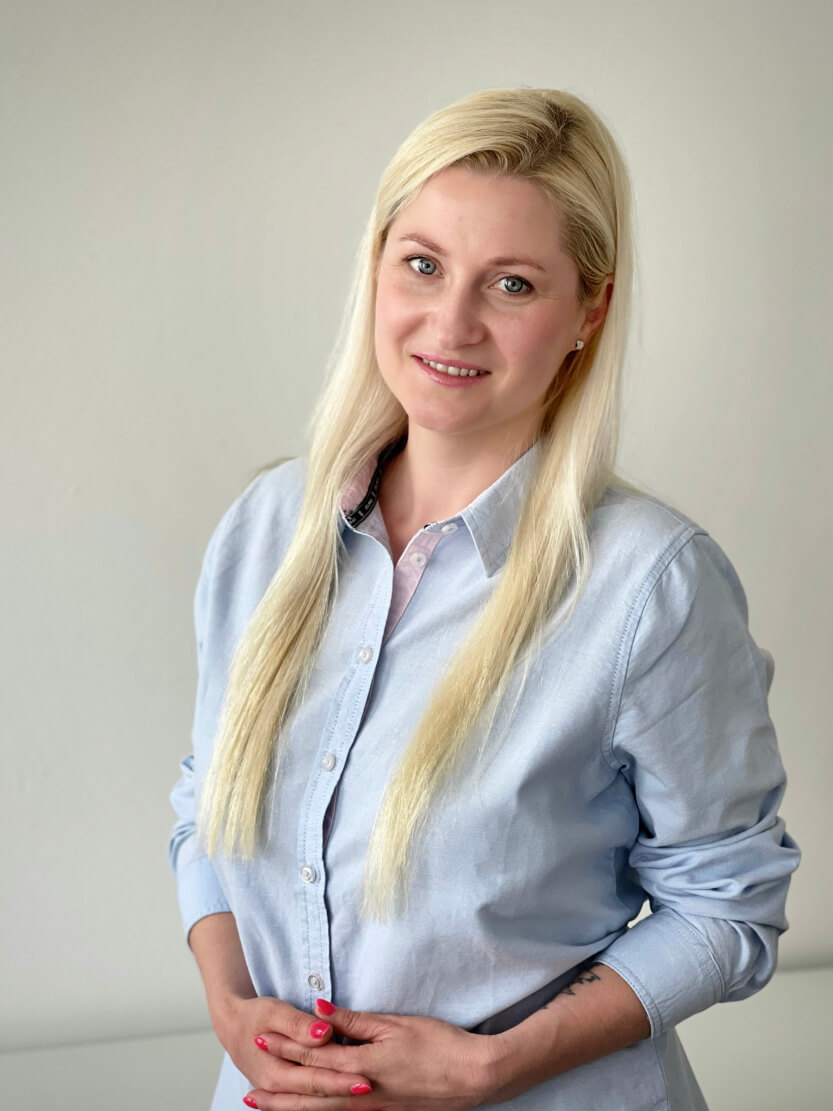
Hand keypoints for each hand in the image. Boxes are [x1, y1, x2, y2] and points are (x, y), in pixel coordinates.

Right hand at [210, 993, 373, 1099]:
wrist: (233, 1025)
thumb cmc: (255, 1015)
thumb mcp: (273, 1012)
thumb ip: (298, 1024)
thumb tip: (322, 1032)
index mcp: (276, 1073)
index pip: (315, 1080)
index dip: (341, 1080)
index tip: (366, 1078)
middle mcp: (279, 1089)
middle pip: (318, 1096)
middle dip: (346, 1093)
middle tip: (371, 1087)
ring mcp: (282, 1093)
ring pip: (315, 1103)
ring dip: (340, 1101)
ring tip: (367, 1099)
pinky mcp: (287, 1089)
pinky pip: (309, 1100)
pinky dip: (328, 1102)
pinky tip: (348, 1101)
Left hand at [244, 998, 500, 1109]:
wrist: (473, 1077)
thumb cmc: (439, 1045)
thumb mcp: (396, 1024)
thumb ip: (356, 1021)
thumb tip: (321, 1012)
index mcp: (363, 1065)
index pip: (316, 1055)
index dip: (287, 1048)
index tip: (262, 1041)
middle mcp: (362, 1093)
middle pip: (311, 1093)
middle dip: (280, 1092)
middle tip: (249, 1091)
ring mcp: (373, 1109)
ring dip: (293, 1110)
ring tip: (268, 1108)